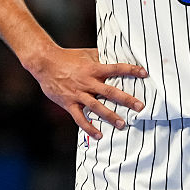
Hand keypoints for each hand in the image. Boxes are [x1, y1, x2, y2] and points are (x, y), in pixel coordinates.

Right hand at [26, 47, 146, 138]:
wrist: (45, 63)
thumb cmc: (67, 57)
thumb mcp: (86, 53)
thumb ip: (100, 57)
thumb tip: (115, 56)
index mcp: (94, 69)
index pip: (116, 69)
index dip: (131, 70)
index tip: (144, 73)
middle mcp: (88, 82)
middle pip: (110, 91)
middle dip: (126, 100)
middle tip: (140, 107)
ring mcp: (78, 94)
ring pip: (97, 107)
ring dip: (110, 116)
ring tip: (122, 124)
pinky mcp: (69, 103)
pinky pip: (80, 118)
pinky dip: (89, 127)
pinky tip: (99, 135)